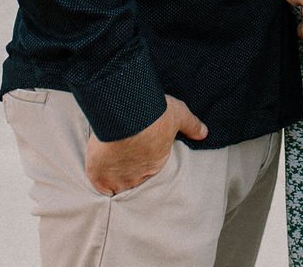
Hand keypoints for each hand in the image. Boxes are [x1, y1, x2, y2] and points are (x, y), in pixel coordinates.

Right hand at [84, 96, 206, 195]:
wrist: (128, 114)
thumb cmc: (154, 114)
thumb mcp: (179, 115)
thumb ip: (191, 125)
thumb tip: (204, 132)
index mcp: (155, 165)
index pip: (149, 173)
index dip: (142, 165)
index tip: (136, 155)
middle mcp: (138, 177)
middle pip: (132, 183)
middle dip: (128, 173)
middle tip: (121, 159)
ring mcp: (119, 178)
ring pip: (116, 187)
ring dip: (113, 178)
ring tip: (108, 166)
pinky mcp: (100, 176)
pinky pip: (99, 187)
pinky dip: (98, 181)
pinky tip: (98, 171)